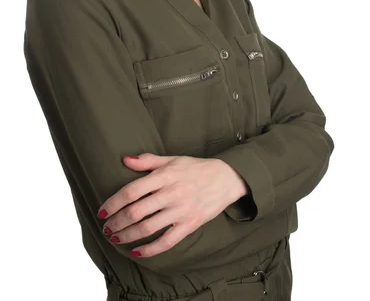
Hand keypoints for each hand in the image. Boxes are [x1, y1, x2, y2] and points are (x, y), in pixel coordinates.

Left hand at [97, 153, 248, 257]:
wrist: (225, 179)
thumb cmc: (196, 168)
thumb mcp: (172, 159)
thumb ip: (148, 161)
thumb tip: (125, 159)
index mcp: (165, 175)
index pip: (132, 191)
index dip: (113, 202)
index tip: (102, 211)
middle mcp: (171, 193)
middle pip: (137, 211)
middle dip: (117, 222)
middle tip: (106, 227)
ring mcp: (181, 210)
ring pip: (148, 228)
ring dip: (128, 235)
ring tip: (116, 238)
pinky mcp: (190, 224)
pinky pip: (167, 241)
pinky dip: (150, 249)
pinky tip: (137, 251)